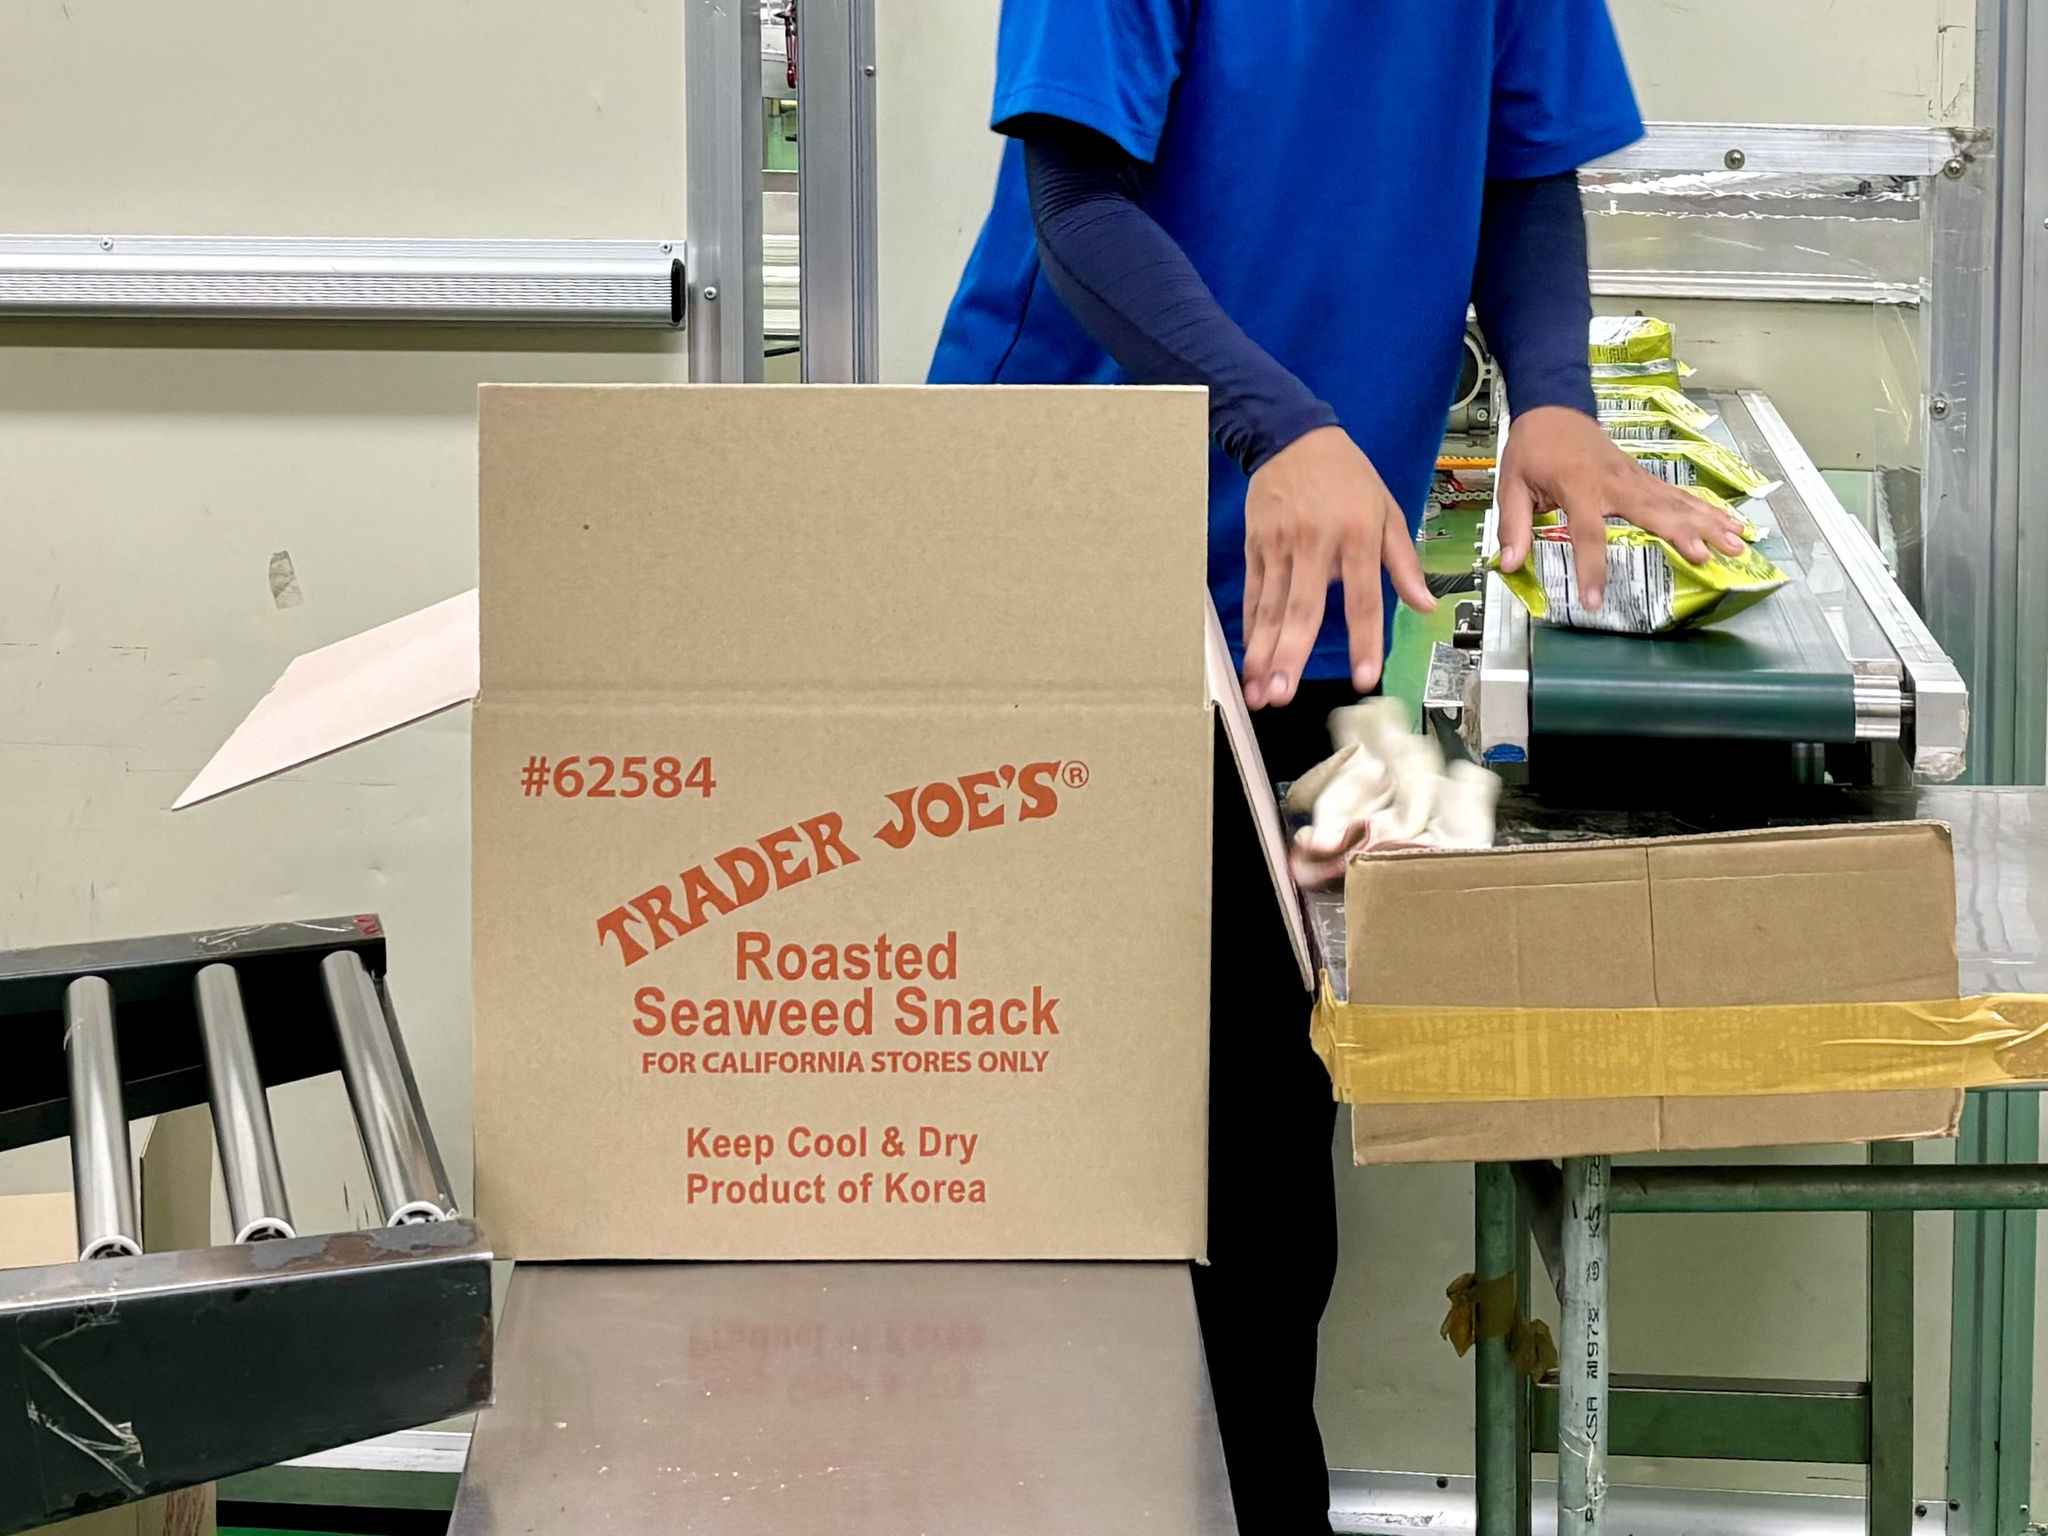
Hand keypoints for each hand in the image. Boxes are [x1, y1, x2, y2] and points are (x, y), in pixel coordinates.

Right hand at [1241, 426, 1435, 707]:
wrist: (1293, 436)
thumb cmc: (1346, 475)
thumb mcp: (1387, 510)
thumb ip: (1403, 562)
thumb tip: (1424, 605)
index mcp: (1356, 535)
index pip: (1362, 598)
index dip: (1363, 640)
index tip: (1365, 676)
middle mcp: (1316, 543)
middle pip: (1303, 608)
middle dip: (1291, 654)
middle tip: (1283, 693)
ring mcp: (1280, 545)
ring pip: (1271, 607)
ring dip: (1263, 652)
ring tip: (1260, 689)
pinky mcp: (1256, 545)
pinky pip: (1254, 594)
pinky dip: (1251, 628)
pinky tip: (1249, 658)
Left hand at [1495, 406, 1748, 611]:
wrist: (1553, 406)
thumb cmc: (1532, 448)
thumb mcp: (1511, 484)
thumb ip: (1513, 526)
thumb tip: (1509, 566)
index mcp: (1579, 486)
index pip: (1589, 533)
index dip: (1592, 569)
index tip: (1593, 601)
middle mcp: (1614, 482)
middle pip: (1653, 512)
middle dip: (1683, 536)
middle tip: (1708, 559)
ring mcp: (1633, 477)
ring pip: (1675, 502)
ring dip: (1707, 523)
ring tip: (1736, 544)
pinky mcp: (1642, 477)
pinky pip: (1676, 495)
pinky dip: (1704, 510)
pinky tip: (1728, 523)